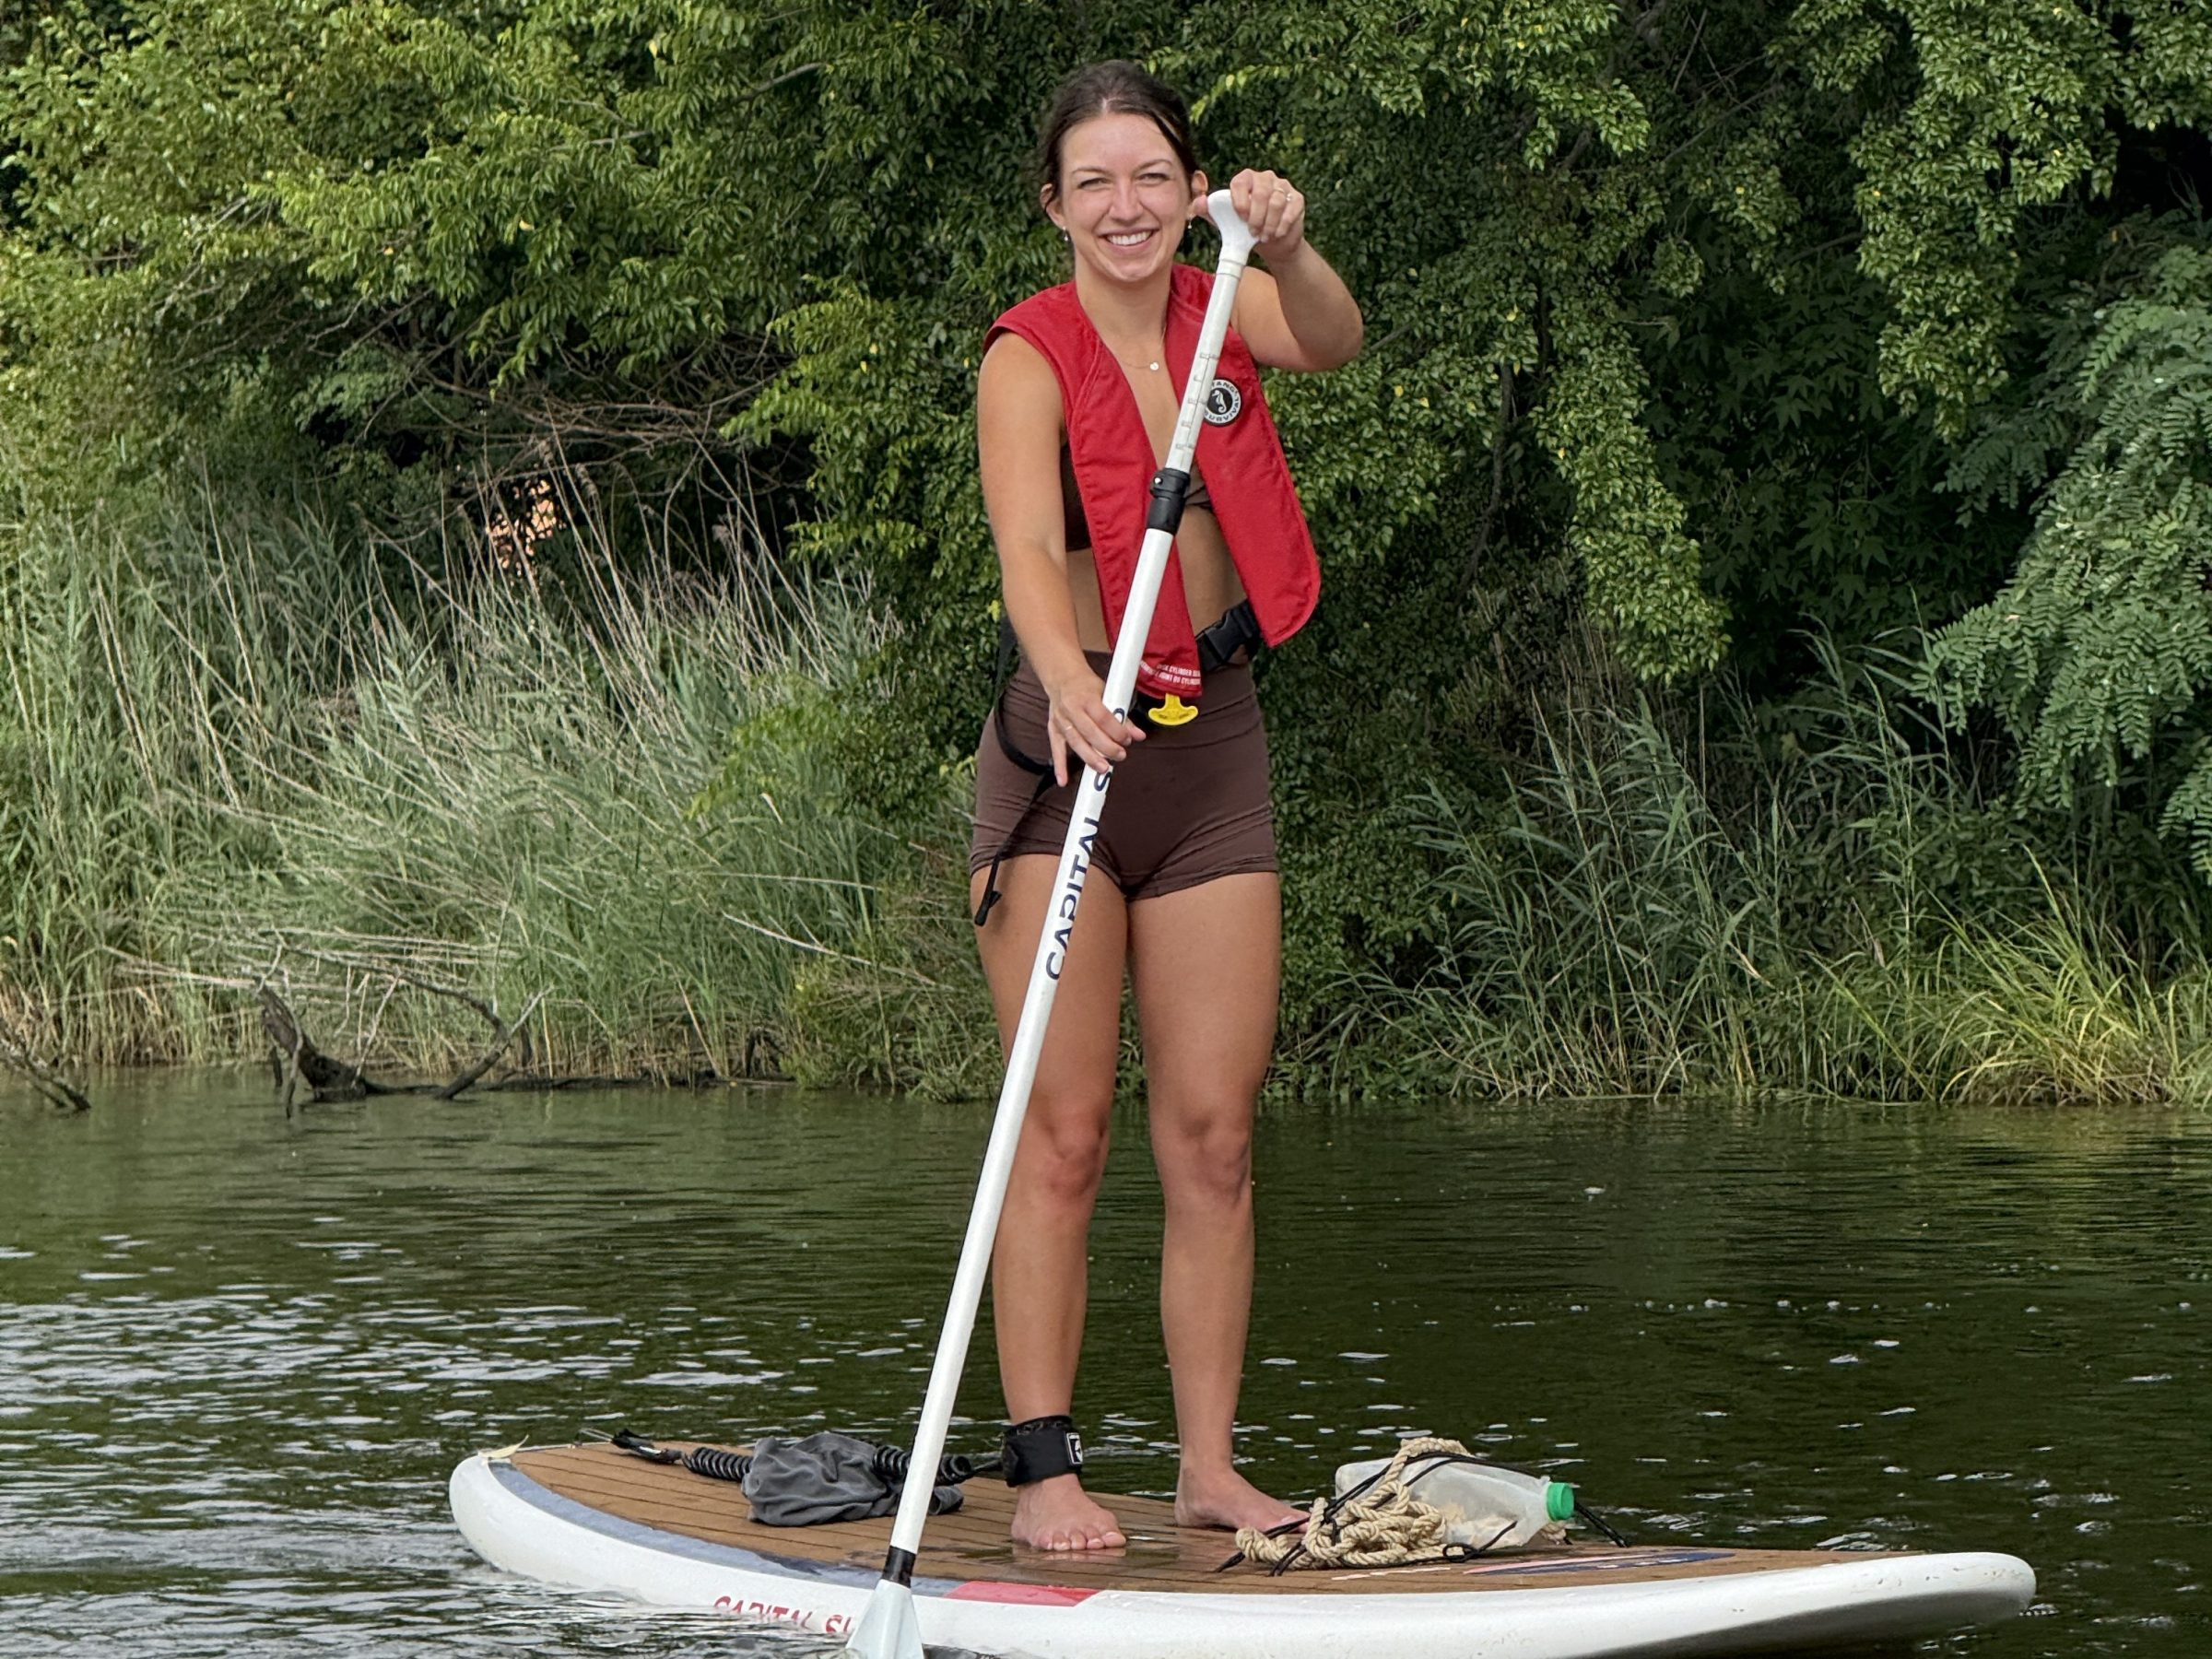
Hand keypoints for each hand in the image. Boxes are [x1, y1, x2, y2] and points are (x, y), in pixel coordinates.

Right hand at [1039, 664, 1143, 785]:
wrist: (1062, 678)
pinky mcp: (1053, 729)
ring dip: (1090, 758)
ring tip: (1103, 769)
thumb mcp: (1107, 693)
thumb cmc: (1087, 686)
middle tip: (1120, 756)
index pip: (1103, 718)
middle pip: (1090, 733)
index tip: (1128, 740)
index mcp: (1087, 698)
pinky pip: (1056, 749)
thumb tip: (1139, 735)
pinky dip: (1059, 766)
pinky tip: (1063, 780)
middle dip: (1106, 747)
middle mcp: (1072, 709)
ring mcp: (1061, 721)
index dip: (1117, 731)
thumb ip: (1122, 715)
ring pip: (1076, 743)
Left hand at [1203, 168, 1306, 261]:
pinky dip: (1283, 224)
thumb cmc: (1245, 230)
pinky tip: (1277, 234)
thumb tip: (1199, 202)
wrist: (1272, 244)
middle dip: (1256, 216)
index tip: (1240, 218)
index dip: (1240, 200)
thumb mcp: (1224, 222)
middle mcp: (1265, 178)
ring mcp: (1282, 187)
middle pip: (1261, 191)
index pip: (1241, 181)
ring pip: (1277, 201)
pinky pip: (1292, 208)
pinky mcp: (1297, 198)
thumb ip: (1209, 211)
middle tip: (1252, 232)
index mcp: (1246, 179)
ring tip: (1264, 236)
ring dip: (1269, 223)